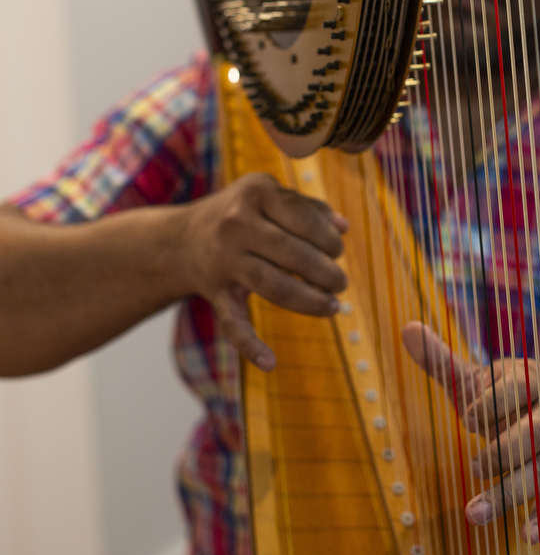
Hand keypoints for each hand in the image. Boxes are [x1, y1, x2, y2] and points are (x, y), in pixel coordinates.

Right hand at [175, 172, 347, 369]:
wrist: (182, 240)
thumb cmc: (241, 214)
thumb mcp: (270, 196)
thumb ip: (308, 208)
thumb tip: (343, 227)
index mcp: (255, 192)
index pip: (303, 218)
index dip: (329, 239)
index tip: (338, 251)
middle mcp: (236, 223)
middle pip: (291, 253)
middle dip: (325, 272)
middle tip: (341, 283)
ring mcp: (223, 259)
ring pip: (273, 285)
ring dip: (309, 300)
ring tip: (333, 307)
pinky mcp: (215, 291)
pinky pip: (232, 321)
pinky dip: (249, 345)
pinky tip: (270, 362)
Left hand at [402, 321, 539, 542]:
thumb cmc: (503, 396)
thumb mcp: (476, 378)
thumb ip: (443, 360)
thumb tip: (406, 328)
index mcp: (532, 379)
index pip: (517, 388)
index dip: (493, 402)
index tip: (467, 415)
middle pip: (535, 433)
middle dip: (503, 452)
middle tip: (472, 466)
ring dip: (511, 493)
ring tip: (475, 514)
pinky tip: (525, 536)